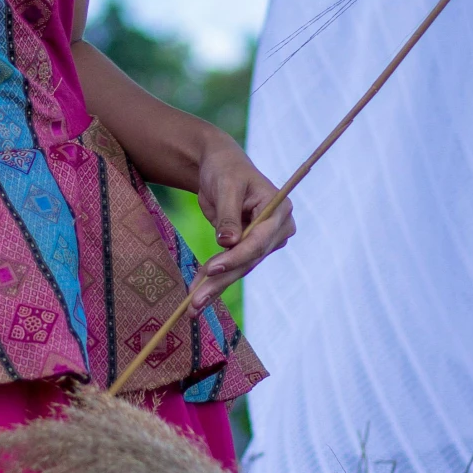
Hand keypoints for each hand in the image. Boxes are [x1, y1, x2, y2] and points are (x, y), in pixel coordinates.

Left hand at [188, 133, 294, 311]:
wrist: (219, 167)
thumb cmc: (226, 169)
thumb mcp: (226, 185)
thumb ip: (228, 215)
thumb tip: (228, 243)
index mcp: (280, 209)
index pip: (259, 240)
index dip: (236, 256)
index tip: (212, 268)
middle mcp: (277, 229)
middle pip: (249, 259)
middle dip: (222, 279)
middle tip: (197, 299)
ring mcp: (264, 241)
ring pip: (240, 269)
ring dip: (215, 286)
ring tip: (193, 306)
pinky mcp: (248, 249)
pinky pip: (232, 267)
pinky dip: (214, 280)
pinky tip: (198, 296)